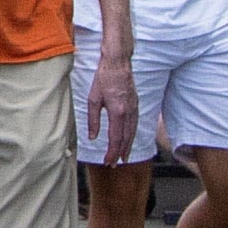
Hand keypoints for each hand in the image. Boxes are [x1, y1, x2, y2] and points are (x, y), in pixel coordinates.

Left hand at [90, 41, 137, 166]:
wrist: (118, 63)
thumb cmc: (104, 78)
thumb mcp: (93, 99)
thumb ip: (93, 120)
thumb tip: (92, 137)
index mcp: (117, 111)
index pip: (115, 138)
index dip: (112, 152)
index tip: (107, 161)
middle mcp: (128, 112)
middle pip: (126, 138)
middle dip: (120, 153)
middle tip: (114, 164)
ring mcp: (134, 108)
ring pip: (132, 132)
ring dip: (127, 146)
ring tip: (123, 157)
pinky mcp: (136, 104)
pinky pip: (135, 124)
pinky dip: (132, 135)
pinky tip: (129, 140)